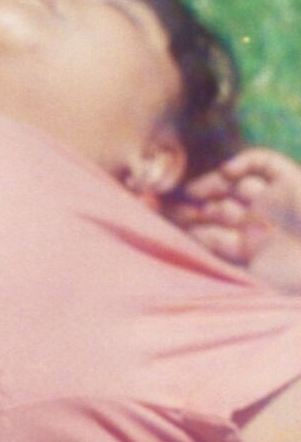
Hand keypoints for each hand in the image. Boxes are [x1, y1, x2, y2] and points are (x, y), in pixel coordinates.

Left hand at [171, 147, 300, 291]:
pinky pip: (264, 163)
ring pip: (234, 184)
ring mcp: (274, 200)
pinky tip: (228, 171)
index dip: (182, 226)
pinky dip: (245, 162)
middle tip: (162, 201)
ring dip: (211, 184)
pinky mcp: (293, 181)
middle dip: (189, 204)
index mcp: (247, 248)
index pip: (206, 232)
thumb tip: (185, 248)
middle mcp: (258, 222)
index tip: (155, 220)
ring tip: (194, 191)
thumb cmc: (299, 278)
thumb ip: (223, 262)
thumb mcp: (256, 278)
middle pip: (214, 206)